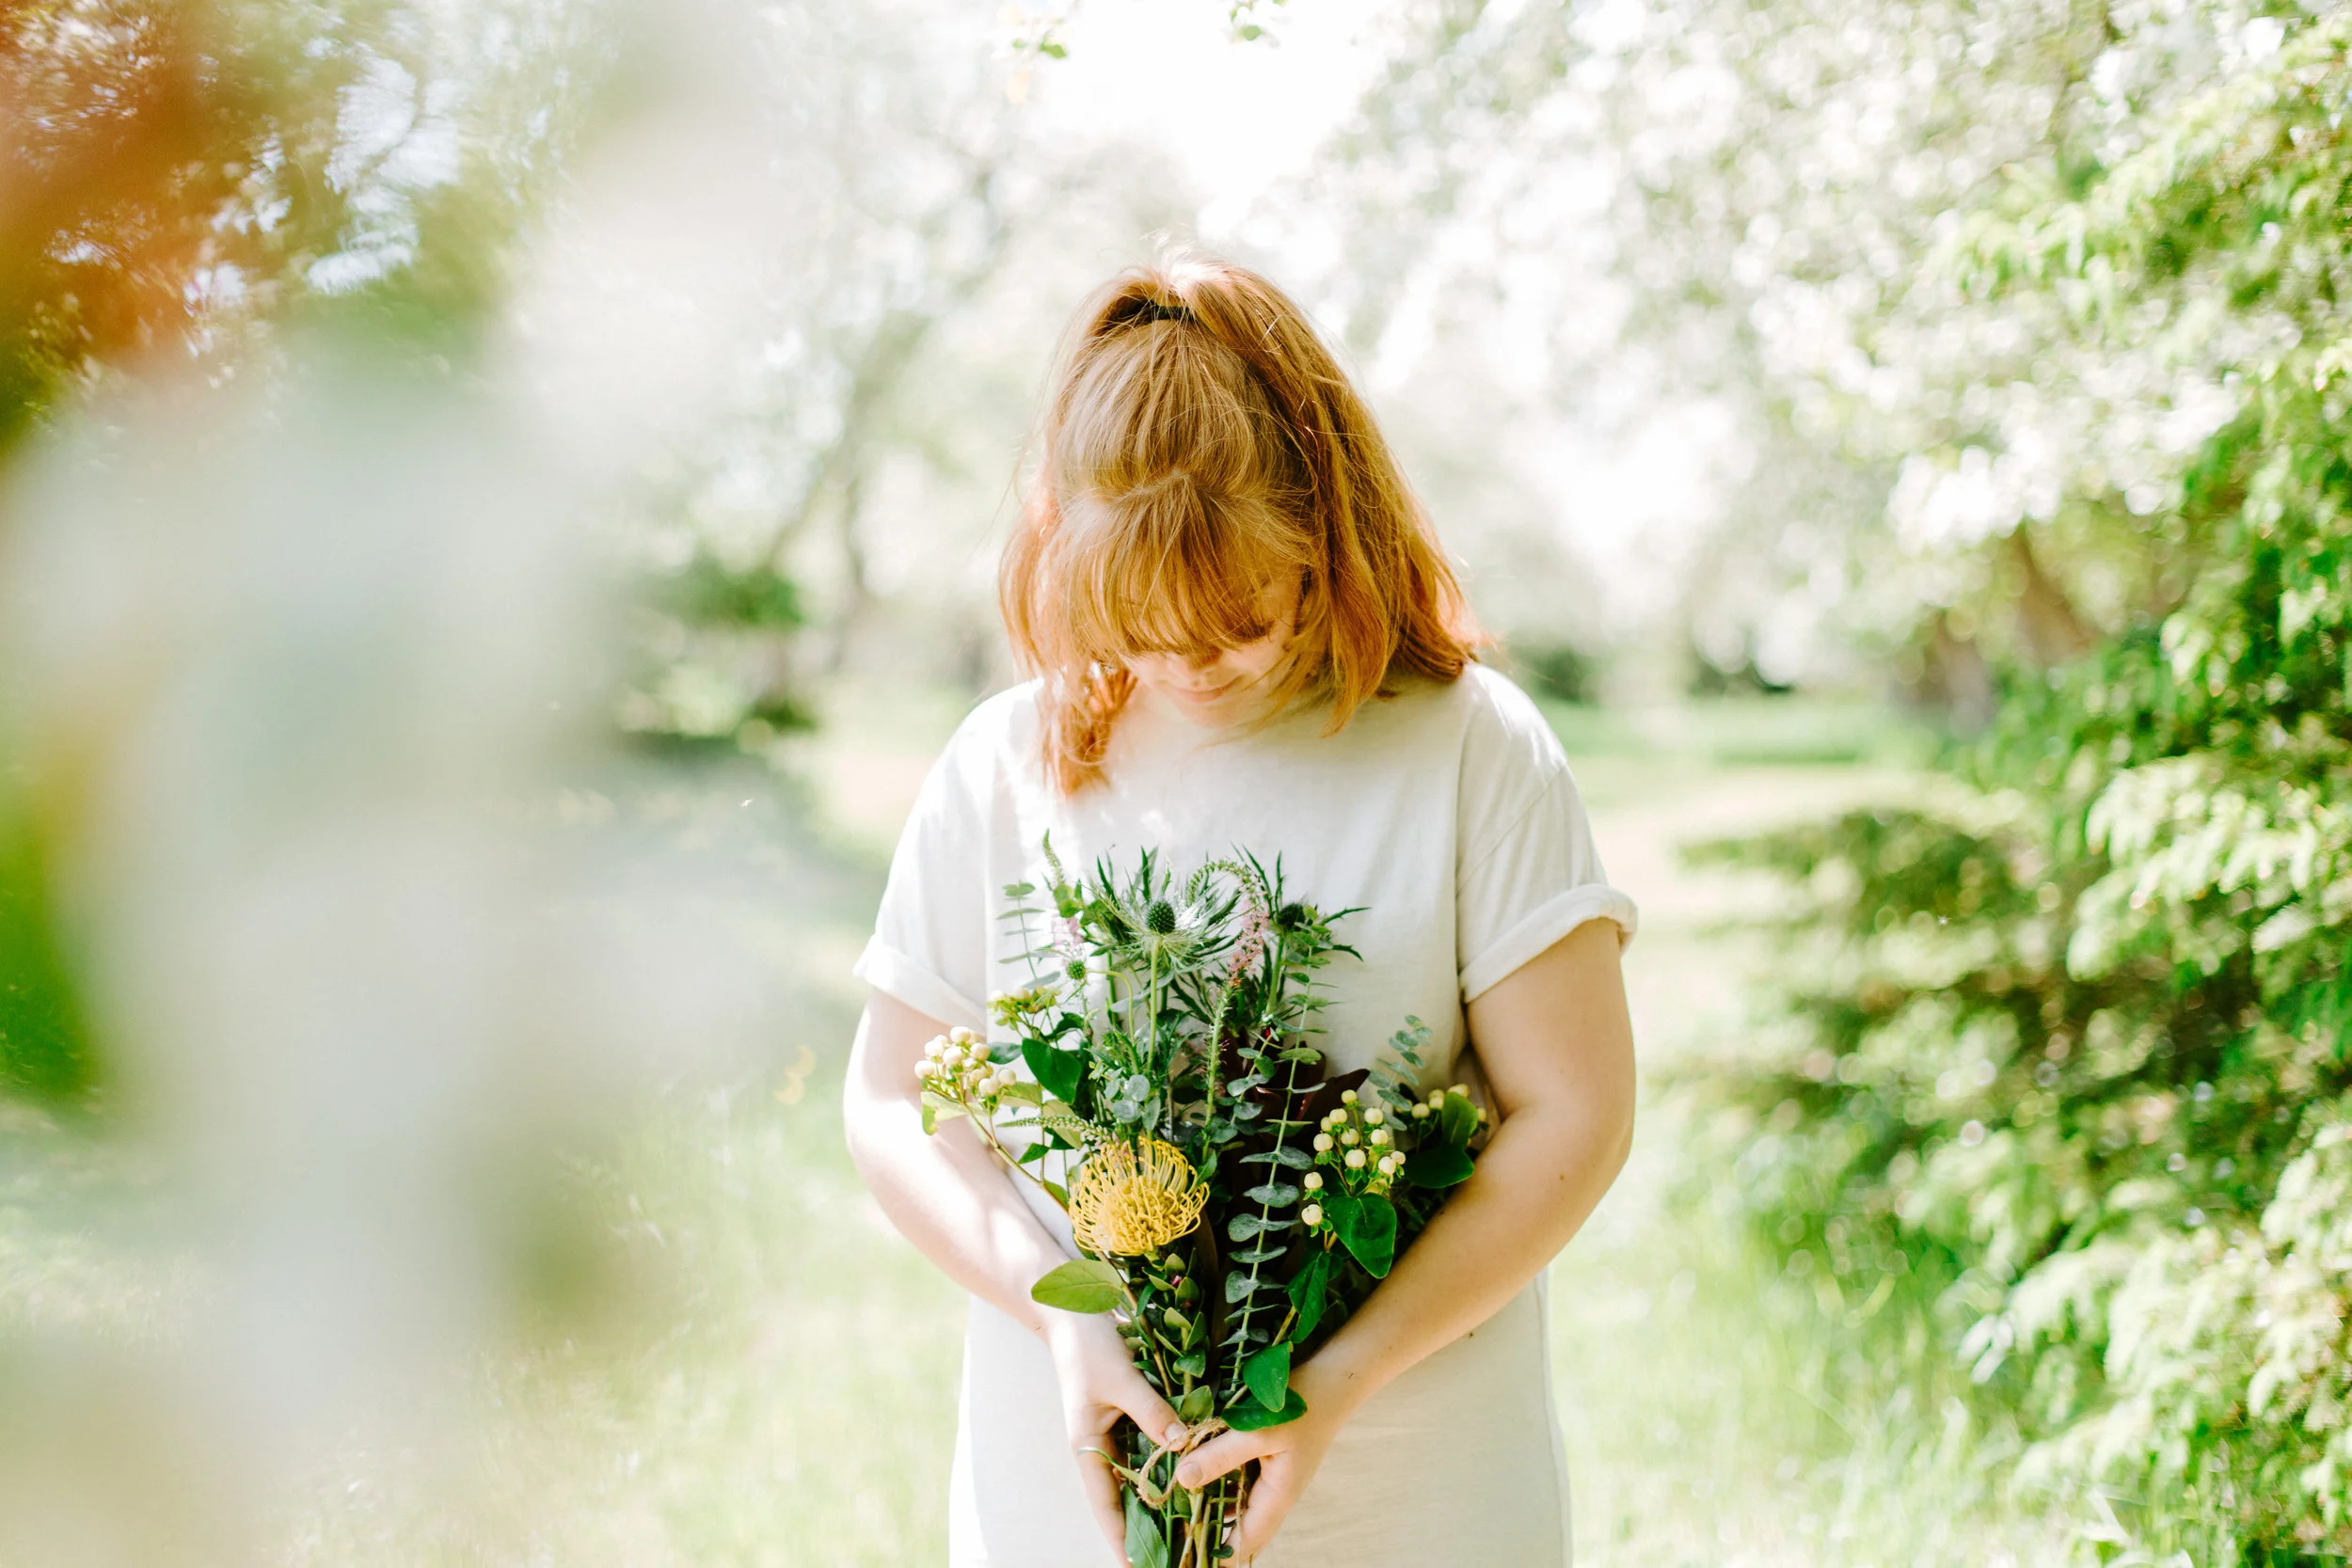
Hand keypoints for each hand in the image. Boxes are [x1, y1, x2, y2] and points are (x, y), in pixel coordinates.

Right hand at [1043, 1314, 1187, 1563]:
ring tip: (1192, 1530)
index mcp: (1088, 1447)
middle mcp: (1102, 1446)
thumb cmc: (1091, 1344)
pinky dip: (1169, 1465)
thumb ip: (1152, 1411)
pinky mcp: (1132, 1415)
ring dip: (1163, 1500)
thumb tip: (1183, 1445)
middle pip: (1126, 1499)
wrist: (1076, 1309)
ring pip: (1142, 1476)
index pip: (1106, 1506)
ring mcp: (1117, 1432)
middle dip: (1149, 1530)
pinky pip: (1152, 1450)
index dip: (1122, 1540)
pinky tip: (1195, 1476)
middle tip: (1178, 1558)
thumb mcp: (1122, 1378)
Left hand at [1171, 1385, 1346, 1563]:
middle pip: (1238, 1528)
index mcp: (1277, 1497)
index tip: (1189, 1560)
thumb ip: (1220, 1455)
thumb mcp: (1257, 1430)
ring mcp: (1270, 1477)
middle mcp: (1274, 1494)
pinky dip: (1215, 1480)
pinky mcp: (1265, 1458)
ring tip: (1175, 1508)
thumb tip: (1182, 1480)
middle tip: (1176, 1535)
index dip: (1217, 1555)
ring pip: (1235, 1502)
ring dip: (1209, 1505)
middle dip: (1209, 1534)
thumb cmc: (1300, 1404)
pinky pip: (1236, 1479)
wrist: (1332, 1378)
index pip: (1244, 1543)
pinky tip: (1191, 1470)